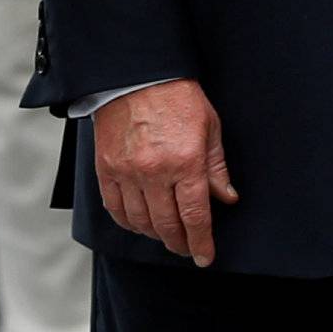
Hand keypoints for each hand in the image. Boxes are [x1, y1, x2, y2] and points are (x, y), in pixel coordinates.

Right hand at [93, 78, 237, 265]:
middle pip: (167, 225)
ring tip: (165, 235)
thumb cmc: (177, 97)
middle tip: (186, 248)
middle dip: (179, 243)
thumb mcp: (209, 127)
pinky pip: (114, 207)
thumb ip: (217, 167)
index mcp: (186, 162)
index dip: (201, 243)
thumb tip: (226, 198)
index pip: (195, 217)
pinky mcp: (106, 167)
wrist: (137, 74)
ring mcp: (127, 171)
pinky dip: (127, 222)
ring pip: (140, 221)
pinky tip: (138, 223)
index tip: (204, 257)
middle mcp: (155, 171)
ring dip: (154, 235)